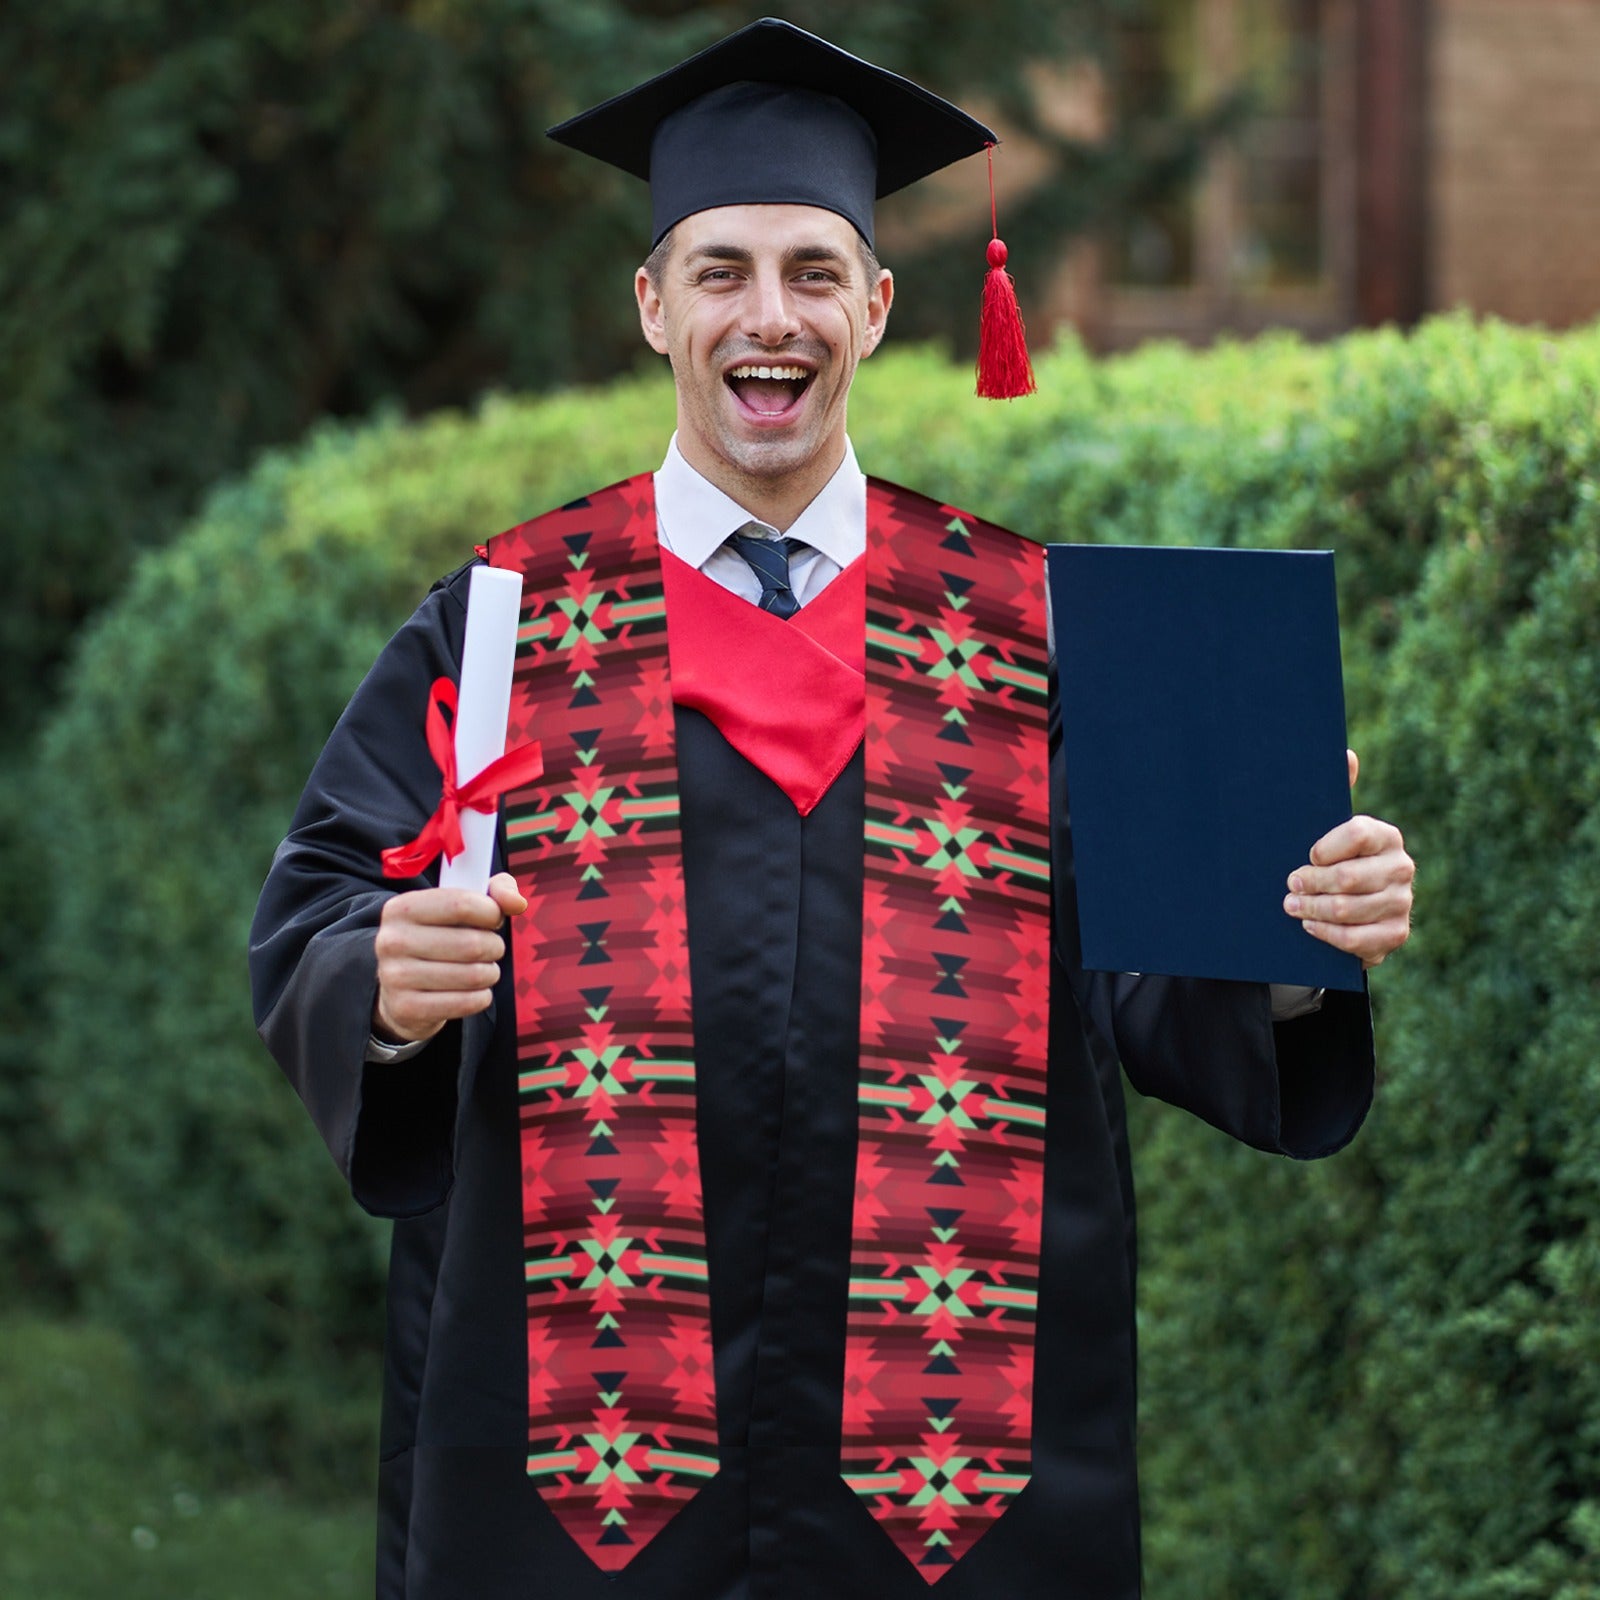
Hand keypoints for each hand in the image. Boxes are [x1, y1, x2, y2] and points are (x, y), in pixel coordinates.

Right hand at [372, 871, 527, 1043]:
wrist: (401, 988)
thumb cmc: (440, 936)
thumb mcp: (462, 904)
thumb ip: (495, 891)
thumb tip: (517, 903)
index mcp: (402, 907)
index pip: (461, 904)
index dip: (491, 912)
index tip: (493, 919)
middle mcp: (392, 940)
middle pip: (472, 944)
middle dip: (494, 947)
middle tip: (491, 949)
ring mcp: (395, 977)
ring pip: (473, 975)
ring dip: (490, 973)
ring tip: (483, 970)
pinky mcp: (406, 1008)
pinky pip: (466, 1003)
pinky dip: (481, 997)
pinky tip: (474, 991)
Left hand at [1283, 750, 1413, 967]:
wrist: (1350, 909)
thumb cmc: (1332, 860)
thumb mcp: (1329, 828)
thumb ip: (1336, 792)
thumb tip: (1347, 754)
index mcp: (1386, 836)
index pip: (1356, 833)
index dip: (1325, 847)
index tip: (1306, 855)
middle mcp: (1401, 867)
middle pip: (1348, 877)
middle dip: (1310, 883)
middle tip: (1289, 885)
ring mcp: (1401, 903)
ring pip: (1348, 909)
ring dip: (1312, 909)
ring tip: (1291, 906)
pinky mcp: (1395, 934)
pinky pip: (1356, 939)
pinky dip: (1327, 934)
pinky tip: (1310, 926)